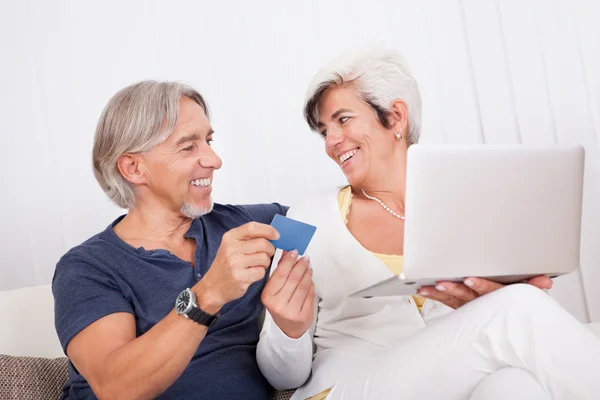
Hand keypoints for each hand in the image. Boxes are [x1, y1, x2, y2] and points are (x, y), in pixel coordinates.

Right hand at [195, 222, 278, 312]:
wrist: (212, 287)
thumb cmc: (226, 265)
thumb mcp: (232, 247)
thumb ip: (249, 239)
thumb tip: (273, 234)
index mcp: (230, 237)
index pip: (252, 227)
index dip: (268, 230)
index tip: (277, 235)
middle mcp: (231, 248)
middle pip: (263, 243)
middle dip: (270, 249)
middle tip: (268, 254)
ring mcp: (234, 263)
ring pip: (264, 258)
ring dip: (265, 263)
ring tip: (256, 265)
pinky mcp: (239, 277)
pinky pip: (261, 272)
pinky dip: (260, 273)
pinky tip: (251, 274)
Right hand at [261, 250, 314, 338]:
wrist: (288, 328)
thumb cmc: (280, 305)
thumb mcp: (274, 290)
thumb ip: (279, 271)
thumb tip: (286, 253)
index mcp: (267, 296)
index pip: (280, 274)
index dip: (288, 261)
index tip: (294, 252)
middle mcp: (278, 304)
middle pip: (293, 279)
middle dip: (300, 265)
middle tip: (305, 258)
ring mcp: (291, 311)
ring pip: (303, 285)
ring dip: (307, 273)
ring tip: (308, 266)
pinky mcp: (303, 315)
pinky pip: (309, 294)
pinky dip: (311, 283)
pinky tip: (310, 277)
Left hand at [417, 275, 552, 308]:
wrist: (511, 315)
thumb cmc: (516, 297)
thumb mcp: (527, 290)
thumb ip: (532, 284)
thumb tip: (545, 282)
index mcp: (499, 295)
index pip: (491, 291)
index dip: (480, 285)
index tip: (470, 279)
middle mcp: (483, 301)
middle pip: (468, 295)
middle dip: (454, 289)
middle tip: (442, 283)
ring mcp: (470, 304)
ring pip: (453, 299)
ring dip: (440, 294)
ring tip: (427, 288)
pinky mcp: (461, 305)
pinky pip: (445, 301)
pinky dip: (434, 296)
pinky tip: (422, 290)